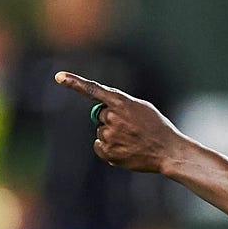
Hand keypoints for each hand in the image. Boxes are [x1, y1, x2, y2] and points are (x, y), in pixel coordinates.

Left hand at [54, 71, 187, 172]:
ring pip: (101, 132)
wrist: (168, 151)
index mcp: (122, 103)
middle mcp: (113, 117)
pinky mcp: (108, 152)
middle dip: (112, 120)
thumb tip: (101, 113)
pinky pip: (99, 146)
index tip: (59, 76)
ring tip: (133, 140)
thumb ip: (121, 105)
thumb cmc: (157, 128)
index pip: (93, 90)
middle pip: (101, 115)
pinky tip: (126, 150)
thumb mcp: (143, 108)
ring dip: (113, 135)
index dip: (74, 82)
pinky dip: (109, 148)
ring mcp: (109, 135)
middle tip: (132, 128)